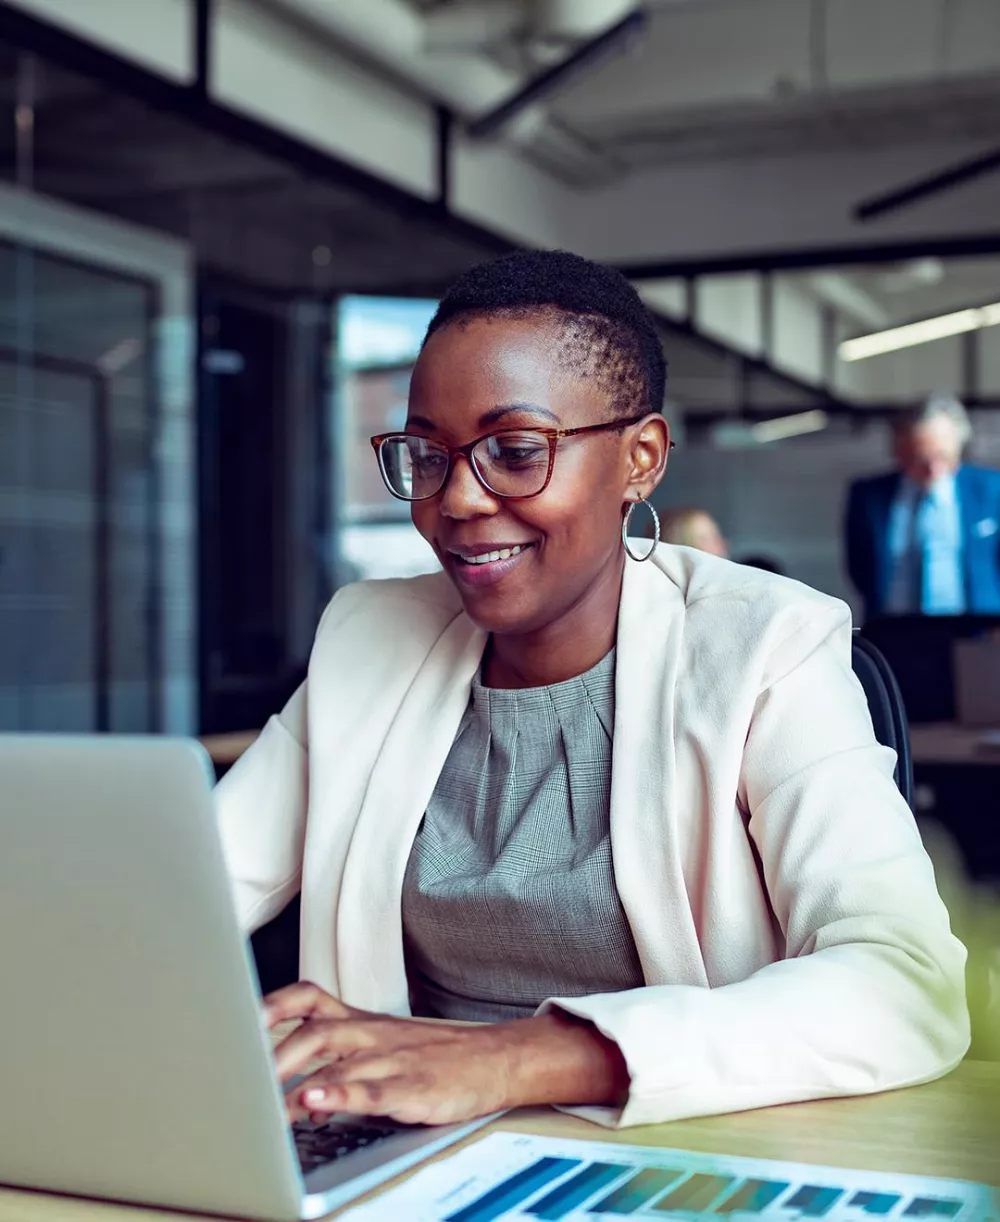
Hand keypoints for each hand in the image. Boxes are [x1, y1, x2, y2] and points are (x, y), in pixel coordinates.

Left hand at [263, 981, 629, 1125]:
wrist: (493, 1060)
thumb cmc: (432, 1054)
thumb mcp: (381, 1043)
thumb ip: (336, 1056)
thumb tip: (287, 1086)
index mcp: (361, 1021)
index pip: (309, 998)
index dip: (272, 1006)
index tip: (234, 1018)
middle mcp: (370, 1035)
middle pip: (313, 1032)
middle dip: (272, 1056)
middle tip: (238, 1079)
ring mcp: (391, 1059)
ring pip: (335, 1060)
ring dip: (294, 1079)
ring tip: (263, 1098)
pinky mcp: (411, 1088)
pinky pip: (370, 1089)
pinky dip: (338, 1095)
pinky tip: (314, 1103)